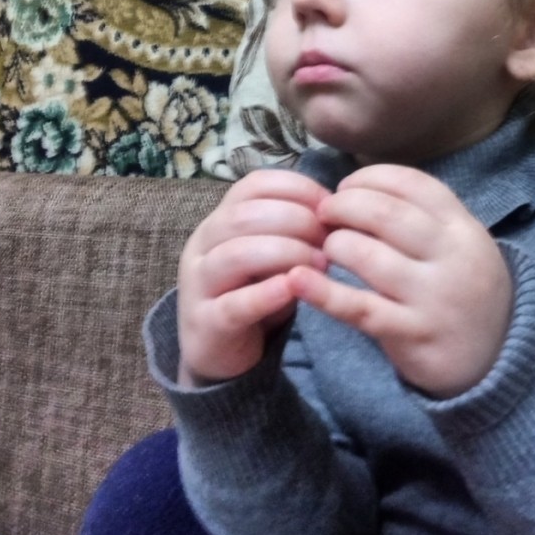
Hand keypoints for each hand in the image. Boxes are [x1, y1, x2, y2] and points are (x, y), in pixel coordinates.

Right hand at [178, 169, 330, 386]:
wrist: (218, 350)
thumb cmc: (253, 291)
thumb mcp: (271, 253)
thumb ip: (293, 229)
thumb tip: (335, 210)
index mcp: (221, 218)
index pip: (254, 185)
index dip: (297, 188)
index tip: (330, 206)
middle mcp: (203, 243)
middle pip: (245, 215)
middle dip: (296, 220)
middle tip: (330, 240)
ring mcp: (198, 283)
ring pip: (236, 254)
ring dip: (286, 254)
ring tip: (321, 266)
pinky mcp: (206, 323)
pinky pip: (234, 305)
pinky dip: (266, 294)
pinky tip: (294, 289)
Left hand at [288, 165, 512, 398]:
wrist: (496, 360)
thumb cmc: (464, 292)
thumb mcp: (462, 246)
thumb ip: (424, 218)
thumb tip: (358, 191)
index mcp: (464, 228)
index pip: (412, 184)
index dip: (369, 179)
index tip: (345, 186)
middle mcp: (453, 257)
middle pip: (386, 213)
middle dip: (343, 206)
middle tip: (322, 213)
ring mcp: (434, 297)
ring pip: (368, 255)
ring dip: (335, 245)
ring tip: (327, 249)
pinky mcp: (412, 333)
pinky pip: (360, 308)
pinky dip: (324, 292)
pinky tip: (297, 280)